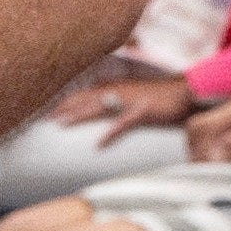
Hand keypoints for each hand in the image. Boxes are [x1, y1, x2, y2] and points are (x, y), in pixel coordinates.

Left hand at [53, 66, 196, 135]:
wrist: (187, 93)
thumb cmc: (160, 98)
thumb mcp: (134, 99)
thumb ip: (116, 104)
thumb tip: (101, 114)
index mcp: (116, 88)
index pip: (84, 93)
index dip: (65, 101)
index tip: (46, 111)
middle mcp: (119, 91)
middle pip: (85, 98)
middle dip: (64, 107)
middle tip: (43, 119)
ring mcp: (131, 101)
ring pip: (99, 106)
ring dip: (79, 114)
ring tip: (61, 124)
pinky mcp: (145, 112)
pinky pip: (124, 123)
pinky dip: (111, 132)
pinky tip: (99, 143)